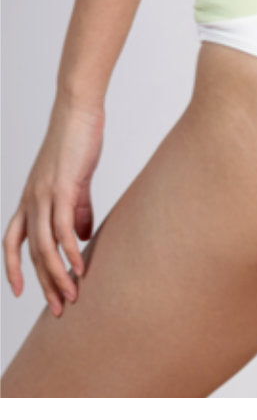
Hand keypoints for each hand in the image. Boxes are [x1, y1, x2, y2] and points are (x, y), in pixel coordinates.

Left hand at [3, 93, 104, 315]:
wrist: (77, 110)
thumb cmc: (77, 140)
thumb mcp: (75, 179)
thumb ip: (77, 207)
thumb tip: (81, 235)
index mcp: (30, 197)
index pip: (13, 241)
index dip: (12, 267)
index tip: (19, 292)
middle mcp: (30, 200)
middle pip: (30, 252)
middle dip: (43, 284)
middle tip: (58, 309)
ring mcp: (43, 194)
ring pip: (43, 247)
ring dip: (57, 275)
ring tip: (71, 296)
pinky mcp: (61, 188)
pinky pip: (61, 228)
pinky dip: (69, 251)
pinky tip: (80, 266)